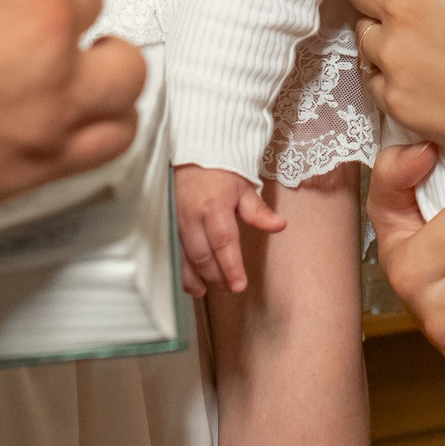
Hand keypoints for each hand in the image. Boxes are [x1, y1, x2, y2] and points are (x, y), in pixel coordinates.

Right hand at [0, 0, 146, 232]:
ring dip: (100, 65)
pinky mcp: (44, 156)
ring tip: (71, 71)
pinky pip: (114, 134)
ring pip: (124, 67)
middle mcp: (43, 15)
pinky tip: (78, 118)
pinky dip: (102, 124)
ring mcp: (52, 90)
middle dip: (55, 5)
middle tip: (18, 24)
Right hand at [176, 163, 287, 295]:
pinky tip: (189, 282)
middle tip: (230, 289)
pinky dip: (179, 271)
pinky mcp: (165, 224)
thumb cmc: (220, 172)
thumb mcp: (243, 188)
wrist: (190, 154)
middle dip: (216, 277)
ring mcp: (174, 221)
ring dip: (195, 279)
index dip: (231, 267)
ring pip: (183, 259)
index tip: (239, 285)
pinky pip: (170, 253)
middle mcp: (191, 216)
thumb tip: (279, 226)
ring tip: (207, 291)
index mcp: (214, 206)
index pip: (224, 243)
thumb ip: (258, 211)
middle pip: (203, 256)